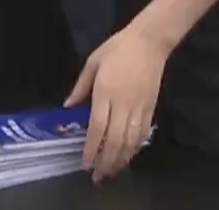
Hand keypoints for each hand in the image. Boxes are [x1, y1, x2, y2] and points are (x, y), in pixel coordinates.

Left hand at [66, 23, 171, 181]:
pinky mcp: (151, 107)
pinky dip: (135, 148)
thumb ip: (80, 86)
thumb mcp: (93, 62)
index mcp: (105, 92)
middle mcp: (122, 103)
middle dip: (105, 161)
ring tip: (112, 171)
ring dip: (121, 159)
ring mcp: (139, 106)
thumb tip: (67, 107)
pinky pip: (143, 133)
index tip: (85, 163)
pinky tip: (128, 156)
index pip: (97, 127)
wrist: (149, 41)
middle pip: (115, 140)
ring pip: (130, 140)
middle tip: (98, 176)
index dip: (91, 149)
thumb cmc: (117, 48)